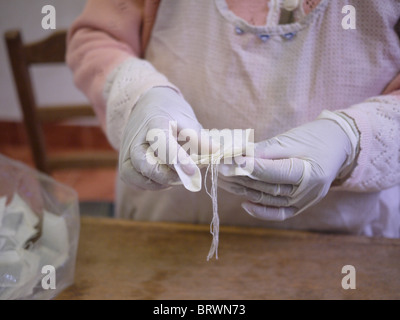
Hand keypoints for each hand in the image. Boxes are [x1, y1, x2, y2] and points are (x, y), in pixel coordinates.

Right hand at [119, 87, 201, 190]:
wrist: (147, 105)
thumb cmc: (170, 113)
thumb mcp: (187, 119)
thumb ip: (199, 137)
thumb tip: (215, 151)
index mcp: (154, 123)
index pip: (162, 144)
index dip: (177, 159)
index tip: (192, 171)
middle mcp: (136, 139)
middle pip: (144, 164)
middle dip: (166, 175)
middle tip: (186, 176)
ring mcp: (127, 152)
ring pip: (136, 175)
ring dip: (159, 182)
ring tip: (177, 177)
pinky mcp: (125, 163)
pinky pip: (134, 180)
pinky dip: (150, 184)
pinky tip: (165, 179)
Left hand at [219, 110, 358, 220]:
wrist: (338, 145)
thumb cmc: (314, 137)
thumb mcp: (290, 139)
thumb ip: (264, 150)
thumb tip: (236, 155)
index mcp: (309, 172)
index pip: (271, 172)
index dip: (247, 166)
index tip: (226, 159)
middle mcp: (308, 191)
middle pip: (266, 187)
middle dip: (238, 177)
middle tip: (217, 168)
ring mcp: (305, 201)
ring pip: (267, 199)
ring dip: (242, 190)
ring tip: (222, 179)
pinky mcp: (301, 205)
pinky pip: (279, 213)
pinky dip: (261, 210)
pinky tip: (244, 203)